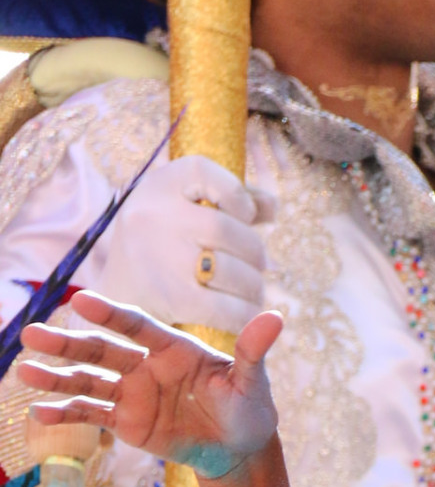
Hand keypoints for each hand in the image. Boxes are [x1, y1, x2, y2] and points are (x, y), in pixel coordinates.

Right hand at [19, 293, 283, 480]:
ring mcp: (132, 393)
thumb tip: (276, 318)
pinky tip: (38, 412)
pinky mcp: (126, 422)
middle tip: (32, 335)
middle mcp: (146, 366)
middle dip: (68, 344)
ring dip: (56, 376)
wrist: (238, 450)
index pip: (137, 327)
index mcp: (173, 349)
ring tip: (24, 370)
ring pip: (88, 381)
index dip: (111, 315)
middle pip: (101, 351)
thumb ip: (253, 352)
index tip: (82, 302)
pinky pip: (91, 415)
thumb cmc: (247, 410)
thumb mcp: (252, 384)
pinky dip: (66, 414)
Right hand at [93, 154, 272, 338]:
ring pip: (229, 269)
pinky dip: (243, 314)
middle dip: (253, 252)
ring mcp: (159, 256)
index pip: (203, 171)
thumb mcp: (180, 214)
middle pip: (226, 229)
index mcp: (158, 186)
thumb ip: (228, 203)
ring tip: (253, 292)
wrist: (110, 304)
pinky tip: (245, 314)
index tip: (246, 215)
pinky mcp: (169, 297)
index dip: (236, 193)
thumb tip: (272, 205)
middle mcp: (154, 214)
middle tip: (259, 267)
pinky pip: (224, 307)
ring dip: (252, 285)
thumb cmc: (156, 252)